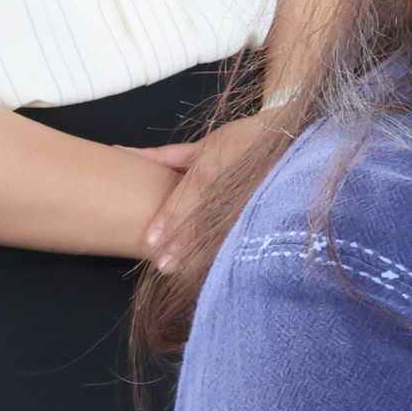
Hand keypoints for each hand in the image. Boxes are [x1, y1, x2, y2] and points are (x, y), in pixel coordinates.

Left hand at [134, 111, 268, 273]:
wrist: (287, 138)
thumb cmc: (242, 140)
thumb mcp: (203, 145)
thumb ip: (163, 157)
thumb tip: (124, 153)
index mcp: (206, 174)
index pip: (182, 201)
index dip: (167, 221)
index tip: (151, 241)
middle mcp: (223, 191)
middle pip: (198, 222)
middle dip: (181, 245)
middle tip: (163, 266)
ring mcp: (243, 204)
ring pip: (218, 231)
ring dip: (200, 252)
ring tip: (183, 271)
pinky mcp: (259, 212)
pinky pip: (239, 233)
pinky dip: (225, 249)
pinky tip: (214, 265)